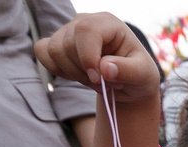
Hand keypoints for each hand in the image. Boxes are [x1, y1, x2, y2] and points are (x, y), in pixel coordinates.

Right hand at [34, 12, 159, 102]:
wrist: (128, 83)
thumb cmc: (138, 75)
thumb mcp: (143, 75)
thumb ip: (128, 71)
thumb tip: (105, 68)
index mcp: (108, 23)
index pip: (86, 31)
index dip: (88, 57)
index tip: (98, 79)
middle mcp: (85, 21)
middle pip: (67, 44)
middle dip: (83, 71)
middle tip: (103, 83)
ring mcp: (68, 31)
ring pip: (53, 51)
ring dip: (73, 74)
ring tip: (94, 80)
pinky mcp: (56, 43)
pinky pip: (43, 54)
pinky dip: (58, 70)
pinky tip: (78, 75)